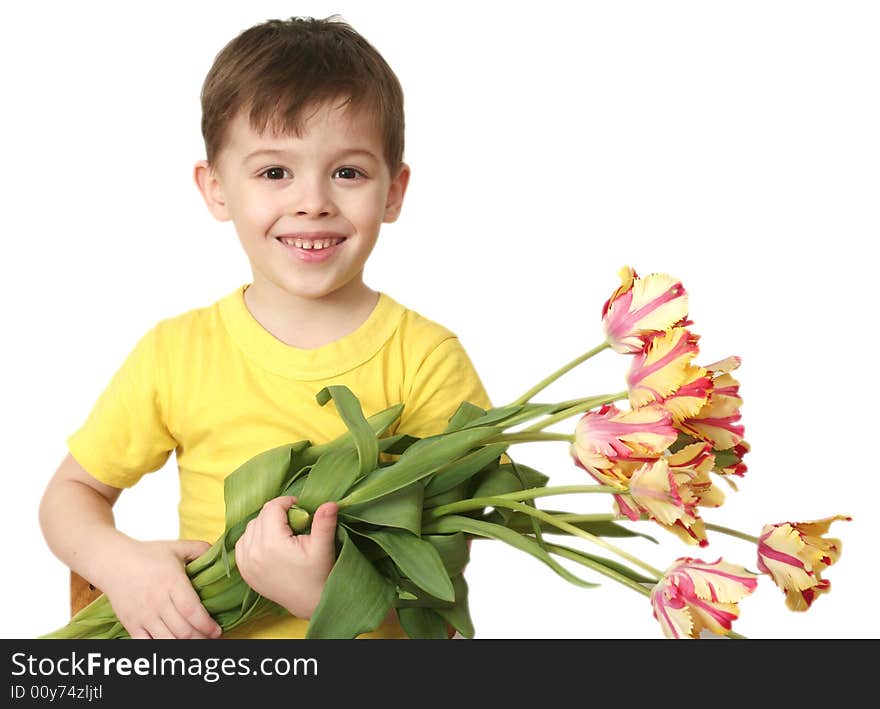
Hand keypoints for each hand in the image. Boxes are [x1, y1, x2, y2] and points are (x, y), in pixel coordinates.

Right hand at [99, 538, 222, 638]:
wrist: (113, 562)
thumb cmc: (148, 555)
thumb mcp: (177, 547)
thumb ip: (200, 549)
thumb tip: (220, 554)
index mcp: (171, 581)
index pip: (192, 611)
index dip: (207, 625)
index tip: (217, 630)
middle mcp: (157, 600)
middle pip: (183, 630)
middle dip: (201, 638)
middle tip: (211, 637)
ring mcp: (143, 615)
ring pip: (168, 641)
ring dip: (186, 645)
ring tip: (196, 641)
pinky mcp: (131, 624)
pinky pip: (148, 644)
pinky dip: (163, 648)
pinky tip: (174, 644)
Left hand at [234, 495, 337, 618]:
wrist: (309, 602)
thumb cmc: (318, 574)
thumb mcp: (323, 547)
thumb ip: (324, 522)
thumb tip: (330, 503)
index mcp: (272, 543)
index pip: (272, 507)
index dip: (287, 502)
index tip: (300, 507)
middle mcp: (254, 551)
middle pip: (261, 516)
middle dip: (277, 512)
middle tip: (294, 521)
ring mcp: (246, 562)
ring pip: (250, 527)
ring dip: (265, 524)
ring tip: (282, 532)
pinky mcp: (244, 571)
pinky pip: (242, 543)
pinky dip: (254, 537)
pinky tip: (269, 542)